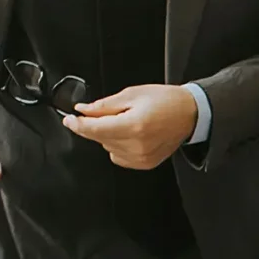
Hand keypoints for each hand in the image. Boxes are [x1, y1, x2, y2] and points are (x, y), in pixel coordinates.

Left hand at [66, 84, 197, 170]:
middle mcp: (137, 145)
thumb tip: (83, 110)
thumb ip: (105, 105)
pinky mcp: (144, 164)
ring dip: (108, 135)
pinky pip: (118, 156)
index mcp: (133, 125)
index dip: (78, 124)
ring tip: (127, 121)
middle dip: (96, 125)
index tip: (69, 119)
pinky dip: (118, 145)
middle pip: (99, 139)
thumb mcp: (132, 94)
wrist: (190, 114)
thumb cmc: (166, 101)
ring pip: (107, 148)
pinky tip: (130, 134)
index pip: (95, 129)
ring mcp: (141, 157)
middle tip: (109, 112)